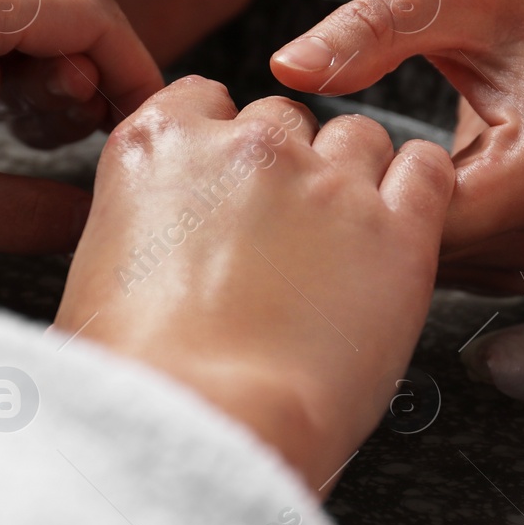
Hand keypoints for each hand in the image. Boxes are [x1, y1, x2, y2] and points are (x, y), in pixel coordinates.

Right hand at [55, 77, 454, 490]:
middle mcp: (245, 147)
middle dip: (287, 166)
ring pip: (359, 137)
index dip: (221, 142)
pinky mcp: (397, 231)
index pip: (204, 99)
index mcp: (158, 147)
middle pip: (283, 119)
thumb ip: (136, 236)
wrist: (204, 424)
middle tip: (284, 234)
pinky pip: (427, 172)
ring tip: (346, 241)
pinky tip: (405, 225)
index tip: (227, 181)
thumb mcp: (96, 281)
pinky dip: (421, 188)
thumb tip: (152, 260)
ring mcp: (326, 183)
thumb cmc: (136, 380)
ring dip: (355, 175)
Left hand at [269, 0, 523, 292]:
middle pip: (420, 258)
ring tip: (347, 162)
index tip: (307, 154)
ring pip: (426, 270)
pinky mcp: (522, 247)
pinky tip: (381, 178)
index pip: (420, 226)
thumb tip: (286, 66)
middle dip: (356, 216)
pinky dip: (405, 226)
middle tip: (306, 160)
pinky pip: (443, 261)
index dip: (352, 195)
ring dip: (378, 225)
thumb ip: (371, 31)